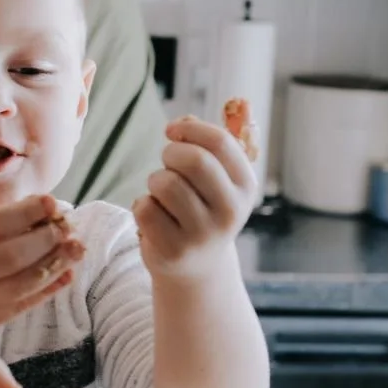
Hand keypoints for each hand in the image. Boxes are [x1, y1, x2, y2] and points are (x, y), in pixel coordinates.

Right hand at [0, 191, 83, 330]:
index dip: (22, 213)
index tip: (52, 199)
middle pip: (9, 256)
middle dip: (44, 239)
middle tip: (70, 223)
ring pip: (20, 283)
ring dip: (53, 264)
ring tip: (78, 246)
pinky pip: (20, 305)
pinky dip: (46, 290)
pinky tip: (67, 273)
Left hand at [135, 116, 257, 279]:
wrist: (198, 267)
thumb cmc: (203, 208)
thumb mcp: (216, 178)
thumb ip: (205, 145)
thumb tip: (185, 120)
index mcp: (246, 187)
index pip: (221, 143)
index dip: (190, 129)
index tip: (172, 130)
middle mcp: (230, 212)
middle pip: (194, 160)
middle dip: (171, 153)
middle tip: (167, 161)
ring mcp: (203, 235)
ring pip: (165, 183)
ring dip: (155, 181)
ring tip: (162, 195)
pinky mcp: (173, 250)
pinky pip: (144, 208)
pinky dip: (142, 205)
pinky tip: (154, 217)